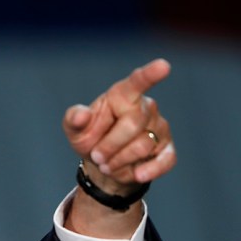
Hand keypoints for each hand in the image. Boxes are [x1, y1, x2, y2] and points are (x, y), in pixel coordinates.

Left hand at [63, 58, 176, 189]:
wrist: (103, 164)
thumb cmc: (91, 137)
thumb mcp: (75, 129)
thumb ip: (74, 119)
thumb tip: (81, 114)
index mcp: (122, 95)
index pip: (137, 82)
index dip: (150, 74)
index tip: (163, 66)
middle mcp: (146, 107)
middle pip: (132, 125)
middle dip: (110, 146)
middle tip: (97, 156)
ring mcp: (160, 127)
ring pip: (143, 146)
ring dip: (119, 161)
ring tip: (108, 164)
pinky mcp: (167, 149)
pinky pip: (164, 161)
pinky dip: (149, 170)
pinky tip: (137, 173)